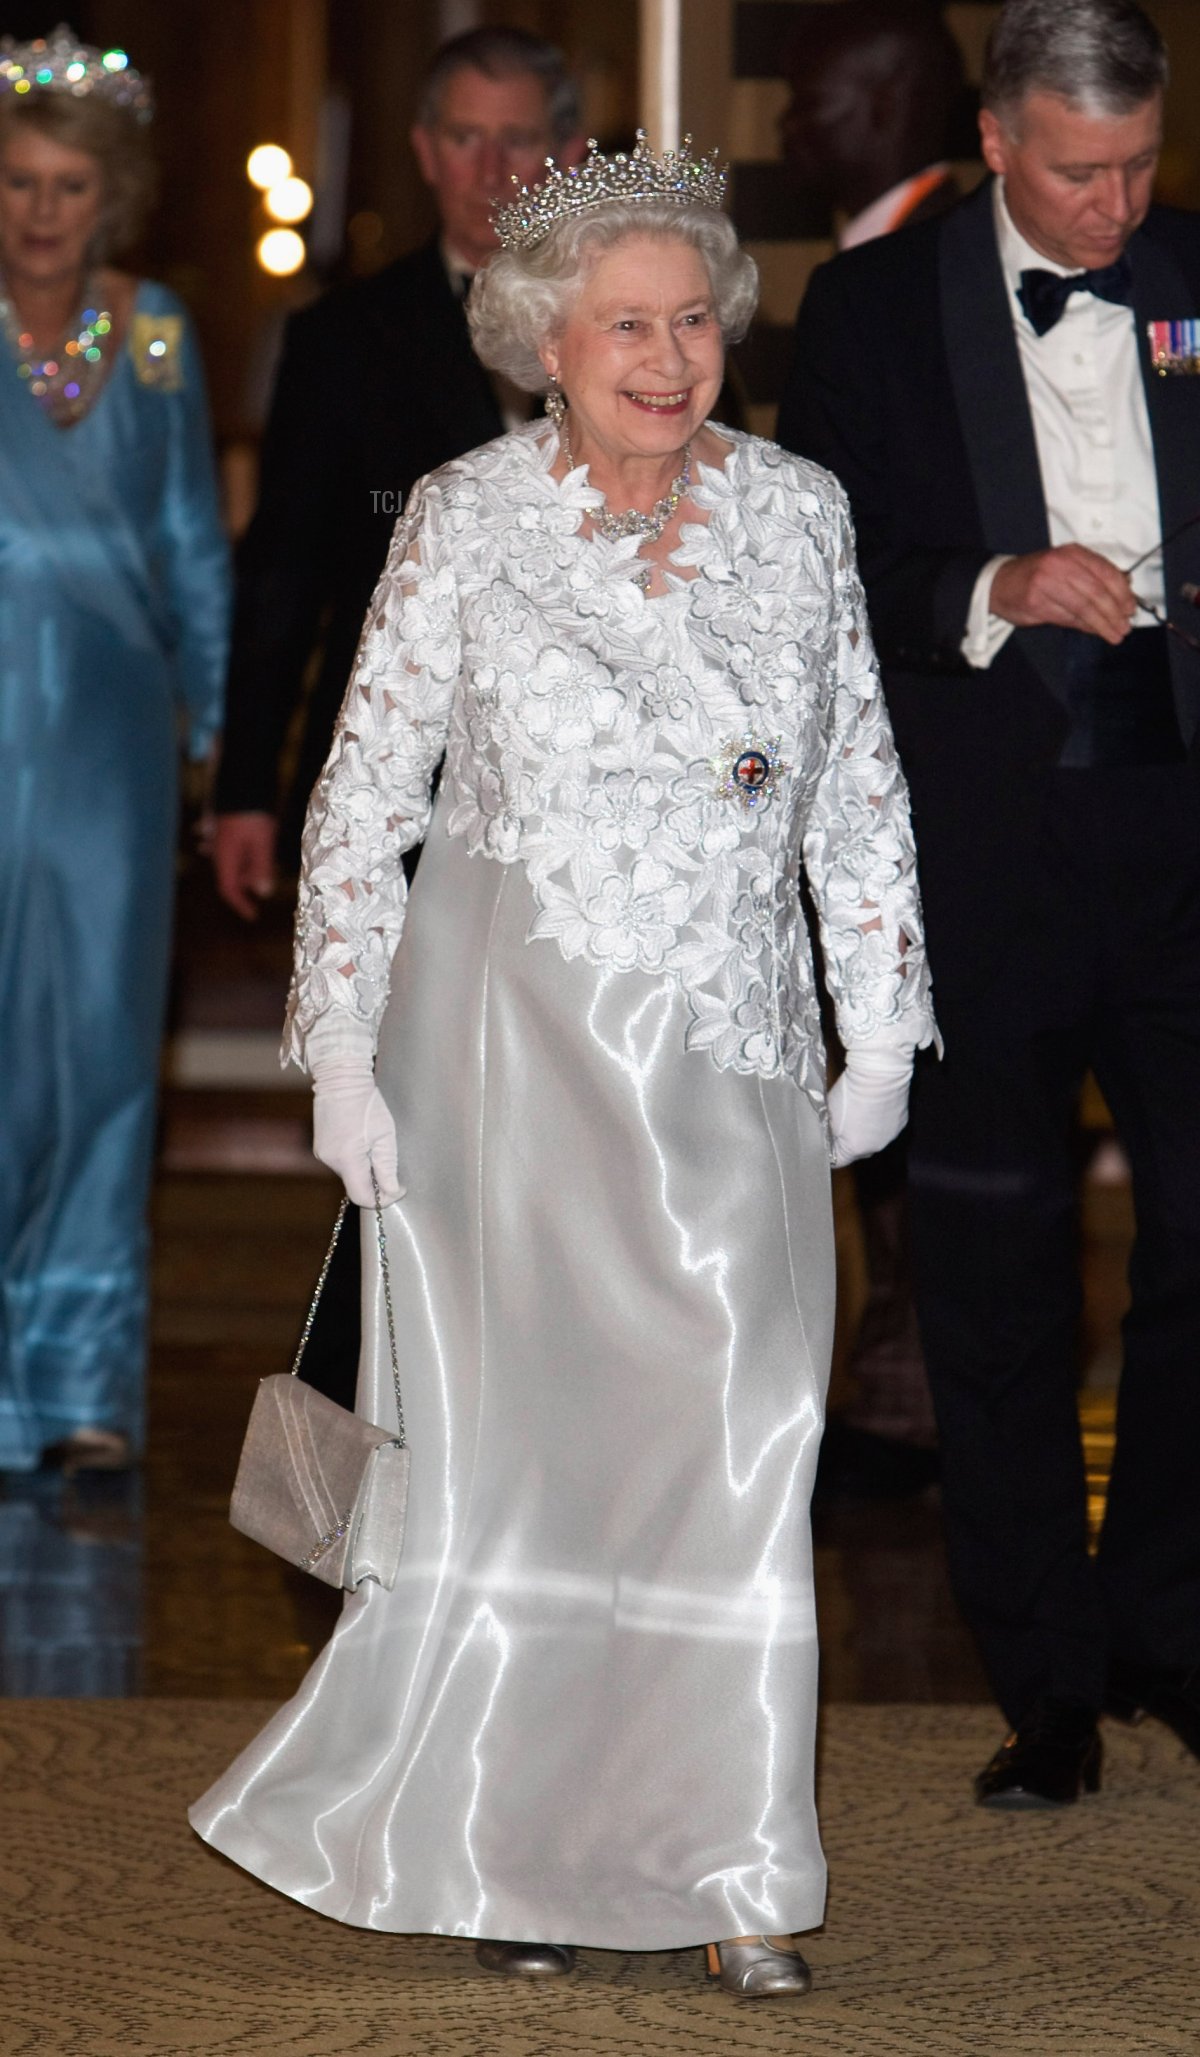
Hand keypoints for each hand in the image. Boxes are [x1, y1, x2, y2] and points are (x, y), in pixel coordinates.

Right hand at [213, 811, 276, 920]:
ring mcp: (218, 834)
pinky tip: (253, 845)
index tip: (253, 915)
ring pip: (232, 859)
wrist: (241, 777)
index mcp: (225, 856)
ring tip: (266, 862)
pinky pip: (230, 844)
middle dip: (249, 881)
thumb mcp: (263, 842)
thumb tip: (263, 892)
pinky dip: (243, 851)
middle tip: (269, 879)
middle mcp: (217, 848)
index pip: (228, 889)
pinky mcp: (223, 822)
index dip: (241, 904)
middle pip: (231, 874)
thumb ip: (262, 867)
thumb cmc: (254, 812)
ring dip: (248, 865)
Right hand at [306, 1013, 404, 1207]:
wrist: (341, 1078)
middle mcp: (330, 1160)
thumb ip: (387, 1167)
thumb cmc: (367, 1103)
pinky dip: (355, 1160)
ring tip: (375, 1146)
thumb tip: (392, 1192)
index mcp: (347, 1159)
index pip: (362, 1196)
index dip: (383, 1199)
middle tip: (391, 1166)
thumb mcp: (384, 1135)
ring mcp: (322, 1153)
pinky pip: (341, 1163)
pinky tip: (362, 1141)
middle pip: (356, 1186)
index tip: (399, 1189)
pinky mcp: (321, 1146)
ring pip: (349, 1174)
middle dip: (375, 1182)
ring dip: (365, 1169)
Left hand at [828, 1042, 914, 1168]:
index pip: (838, 1160)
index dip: (829, 1152)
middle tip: (838, 1125)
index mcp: (856, 1148)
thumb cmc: (851, 1092)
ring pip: (873, 1138)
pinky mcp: (902, 1120)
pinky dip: (878, 1121)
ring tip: (857, 1113)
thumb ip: (827, 1130)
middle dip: (847, 1141)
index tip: (824, 1143)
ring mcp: (891, 1134)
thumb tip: (825, 1136)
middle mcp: (876, 1146)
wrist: (879, 1073)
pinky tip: (872, 1106)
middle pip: (857, 1151)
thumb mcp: (828, 1113)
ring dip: (864, 1130)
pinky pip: (886, 1127)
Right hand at [989, 546, 1135, 645]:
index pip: (1106, 572)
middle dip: (1114, 612)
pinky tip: (1094, 631)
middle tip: (1124, 625)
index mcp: (1072, 553)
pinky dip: (1084, 626)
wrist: (999, 582)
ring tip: (1114, 634)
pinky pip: (1067, 617)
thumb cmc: (1036, 576)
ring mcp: (1047, 583)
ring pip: (1084, 607)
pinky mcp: (1037, 602)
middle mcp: (1060, 564)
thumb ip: (1092, 576)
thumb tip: (1123, 590)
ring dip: (1102, 624)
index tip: (1130, 607)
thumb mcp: (1067, 566)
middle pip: (1097, 591)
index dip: (1122, 592)